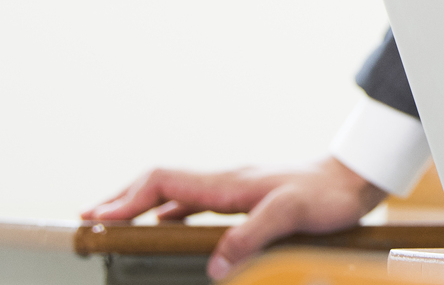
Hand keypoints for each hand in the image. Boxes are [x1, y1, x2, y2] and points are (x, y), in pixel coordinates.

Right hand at [81, 157, 386, 279]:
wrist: (355, 178)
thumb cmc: (326, 194)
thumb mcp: (289, 214)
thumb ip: (251, 236)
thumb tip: (213, 266)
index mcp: (226, 182)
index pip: (163, 182)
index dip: (126, 199)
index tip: (97, 219)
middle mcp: (224, 182)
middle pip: (159, 183)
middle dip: (120, 198)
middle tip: (88, 220)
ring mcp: (233, 189)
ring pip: (174, 193)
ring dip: (141, 205)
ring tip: (113, 223)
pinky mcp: (244, 199)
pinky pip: (194, 203)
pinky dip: (168, 213)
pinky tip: (165, 226)